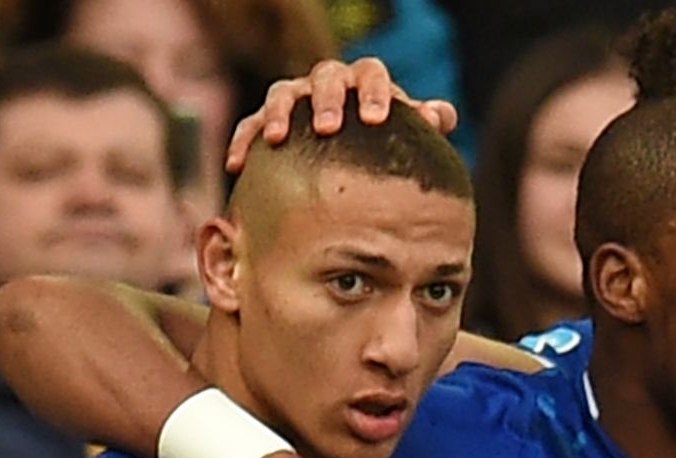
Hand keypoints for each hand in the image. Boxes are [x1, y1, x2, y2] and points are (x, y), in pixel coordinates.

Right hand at [226, 57, 459, 172]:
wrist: (351, 161)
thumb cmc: (383, 145)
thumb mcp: (405, 138)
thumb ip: (423, 125)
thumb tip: (439, 115)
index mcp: (365, 83)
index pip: (371, 73)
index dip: (373, 92)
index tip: (376, 119)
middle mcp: (329, 84)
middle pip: (326, 76)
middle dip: (326, 100)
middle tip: (328, 127)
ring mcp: (296, 99)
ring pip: (283, 92)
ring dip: (278, 113)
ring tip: (276, 138)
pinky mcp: (266, 121)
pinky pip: (249, 124)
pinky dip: (243, 141)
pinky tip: (236, 165)